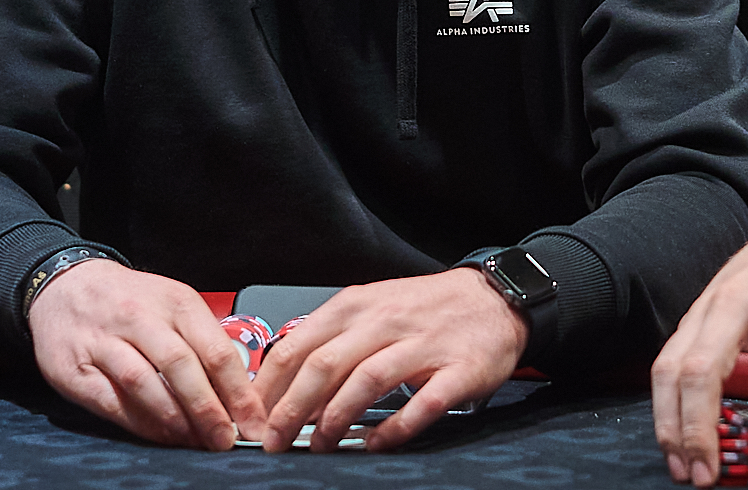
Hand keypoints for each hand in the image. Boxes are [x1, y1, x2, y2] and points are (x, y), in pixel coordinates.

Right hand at [28, 260, 266, 449]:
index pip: (215, 349)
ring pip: (143, 383)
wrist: (65, 285)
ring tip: (194, 441)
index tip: (254, 421)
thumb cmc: (129, 301)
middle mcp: (139, 316)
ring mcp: (104, 340)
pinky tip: (158, 435)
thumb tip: (238, 395)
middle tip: (224, 439)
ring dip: (174, 419)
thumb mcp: (173, 305)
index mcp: (175, 301)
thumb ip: (202, 343)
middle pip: (181, 366)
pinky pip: (111, 401)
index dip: (239, 392)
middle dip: (208, 410)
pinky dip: (138, 422)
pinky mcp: (74, 368)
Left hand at [251, 269, 525, 453]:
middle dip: (292, 409)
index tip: (253, 419)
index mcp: (355, 306)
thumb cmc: (424, 309)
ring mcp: (422, 345)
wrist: (494, 298)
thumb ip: (331, 343)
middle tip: (275, 443)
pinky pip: (421, 404)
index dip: (269, 386)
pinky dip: (394, 428)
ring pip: (366, 381)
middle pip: (324, 365)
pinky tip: (375, 445)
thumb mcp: (370, 310)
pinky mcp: (457, 370)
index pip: (296, 344)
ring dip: (336, 420)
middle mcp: (384, 321)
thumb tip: (288, 391)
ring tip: (320, 448)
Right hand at [652, 222, 747, 486]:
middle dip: (700, 431)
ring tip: (682, 468)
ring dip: (671, 423)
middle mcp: (735, 301)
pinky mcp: (688, 315)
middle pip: (703, 371)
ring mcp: (704, 306)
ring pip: (670, 367)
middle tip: (708, 479)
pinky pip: (664, 361)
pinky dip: (664, 404)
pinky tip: (672, 438)